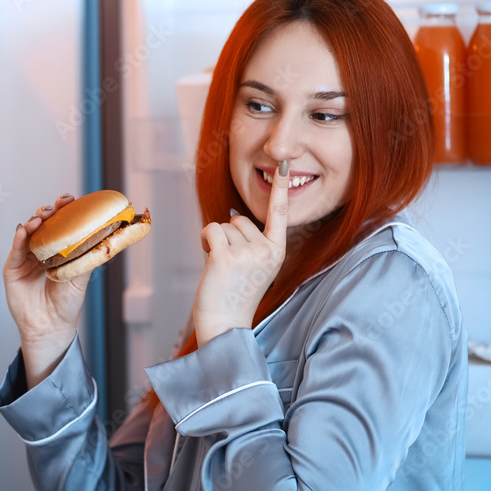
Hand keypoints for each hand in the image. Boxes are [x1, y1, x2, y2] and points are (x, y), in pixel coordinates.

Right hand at [3, 193, 87, 385]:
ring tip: (41, 218)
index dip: (64, 211)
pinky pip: (15, 249)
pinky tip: (24, 230)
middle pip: (42, 224)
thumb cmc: (66, 304)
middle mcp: (41, 250)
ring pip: (27, 232)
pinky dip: (19, 238)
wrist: (51, 327)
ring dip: (33, 221)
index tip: (71, 200)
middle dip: (48, 211)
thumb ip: (87, 257)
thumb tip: (107, 237)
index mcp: (58, 250)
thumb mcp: (80, 277)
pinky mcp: (12, 268)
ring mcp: (25, 258)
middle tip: (57, 206)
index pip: (60, 225)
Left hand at [192, 162, 288, 347]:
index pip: (280, 214)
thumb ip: (252, 243)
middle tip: (230, 266)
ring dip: (216, 242)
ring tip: (222, 269)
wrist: (225, 326)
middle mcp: (267, 251)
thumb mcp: (254, 267)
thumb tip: (233, 217)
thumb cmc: (235, 296)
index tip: (285, 163)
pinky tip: (210, 260)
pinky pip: (211, 230)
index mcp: (277, 252)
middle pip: (240, 220)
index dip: (281, 188)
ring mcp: (248, 254)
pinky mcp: (226, 257)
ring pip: (224, 226)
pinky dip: (205, 241)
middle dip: (229, 237)